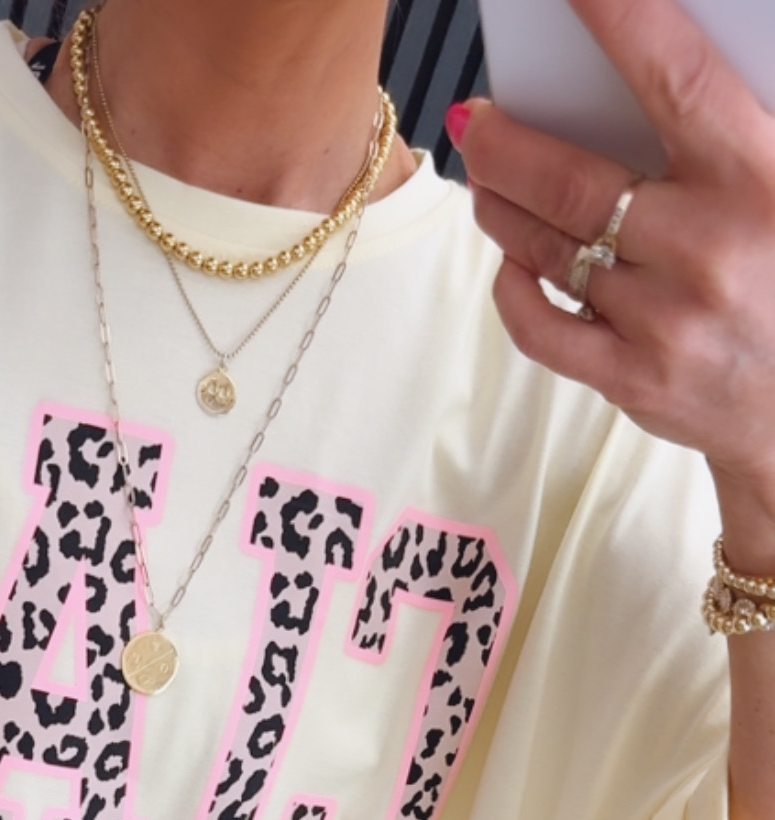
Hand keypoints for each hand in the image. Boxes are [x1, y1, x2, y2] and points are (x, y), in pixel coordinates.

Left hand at [452, 0, 774, 563]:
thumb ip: (727, 133)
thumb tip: (643, 76)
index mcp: (759, 178)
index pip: (674, 77)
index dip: (617, 20)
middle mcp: (706, 249)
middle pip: (570, 179)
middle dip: (506, 144)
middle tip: (477, 120)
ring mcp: (664, 322)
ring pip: (547, 248)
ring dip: (500, 206)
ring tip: (486, 178)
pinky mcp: (634, 381)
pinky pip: (542, 327)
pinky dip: (514, 287)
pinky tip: (513, 259)